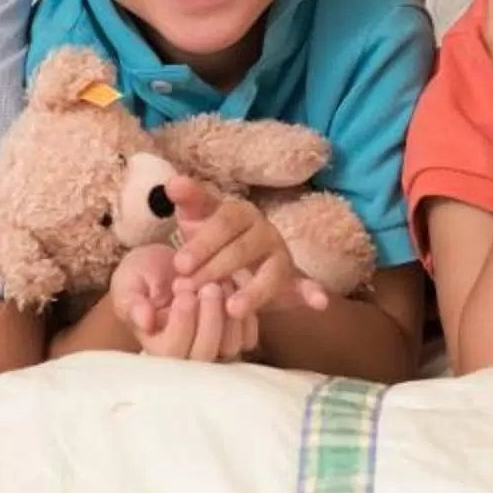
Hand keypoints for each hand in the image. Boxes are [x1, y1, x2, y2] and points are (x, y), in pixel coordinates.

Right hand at [109, 243, 257, 361]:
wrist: (169, 264)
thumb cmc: (144, 276)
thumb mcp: (128, 283)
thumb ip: (131, 302)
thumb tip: (144, 321)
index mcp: (156, 347)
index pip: (172, 352)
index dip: (182, 324)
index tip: (184, 293)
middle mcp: (186, 355)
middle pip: (205, 354)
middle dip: (210, 318)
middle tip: (209, 286)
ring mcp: (214, 348)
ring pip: (231, 347)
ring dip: (230, 314)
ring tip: (222, 282)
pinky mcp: (236, 336)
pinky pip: (249, 335)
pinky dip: (246, 310)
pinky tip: (234, 284)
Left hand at [164, 177, 329, 316]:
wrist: (229, 258)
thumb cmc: (209, 236)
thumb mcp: (195, 217)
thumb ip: (188, 199)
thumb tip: (173, 183)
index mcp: (241, 212)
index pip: (223, 223)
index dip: (202, 244)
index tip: (179, 265)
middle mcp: (265, 231)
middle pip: (243, 250)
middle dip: (215, 270)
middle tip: (190, 290)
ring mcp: (281, 255)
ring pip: (272, 273)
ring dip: (254, 291)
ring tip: (232, 309)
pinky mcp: (293, 279)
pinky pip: (305, 285)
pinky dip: (313, 293)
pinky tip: (319, 303)